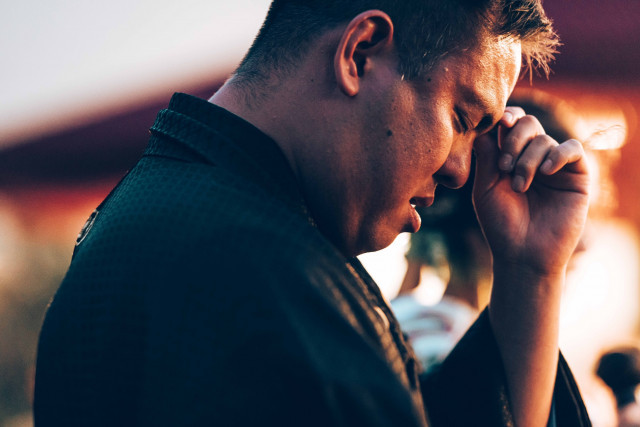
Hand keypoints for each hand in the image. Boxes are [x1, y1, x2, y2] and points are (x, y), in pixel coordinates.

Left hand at [472, 106, 589, 275]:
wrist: (523, 254)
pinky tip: (546, 171)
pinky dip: (558, 154)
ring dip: (528, 160)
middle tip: (504, 166)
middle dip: (514, 139)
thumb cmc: (501, 224)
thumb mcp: (485, 188)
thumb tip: (487, 126)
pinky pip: (572, 149)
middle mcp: (534, 158)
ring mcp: (556, 167)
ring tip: (519, 186)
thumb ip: (486, 157)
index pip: (511, 124)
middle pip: (529, 123)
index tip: (499, 123)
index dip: (507, 117)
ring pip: (545, 139)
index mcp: (510, 158)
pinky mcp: (577, 178)